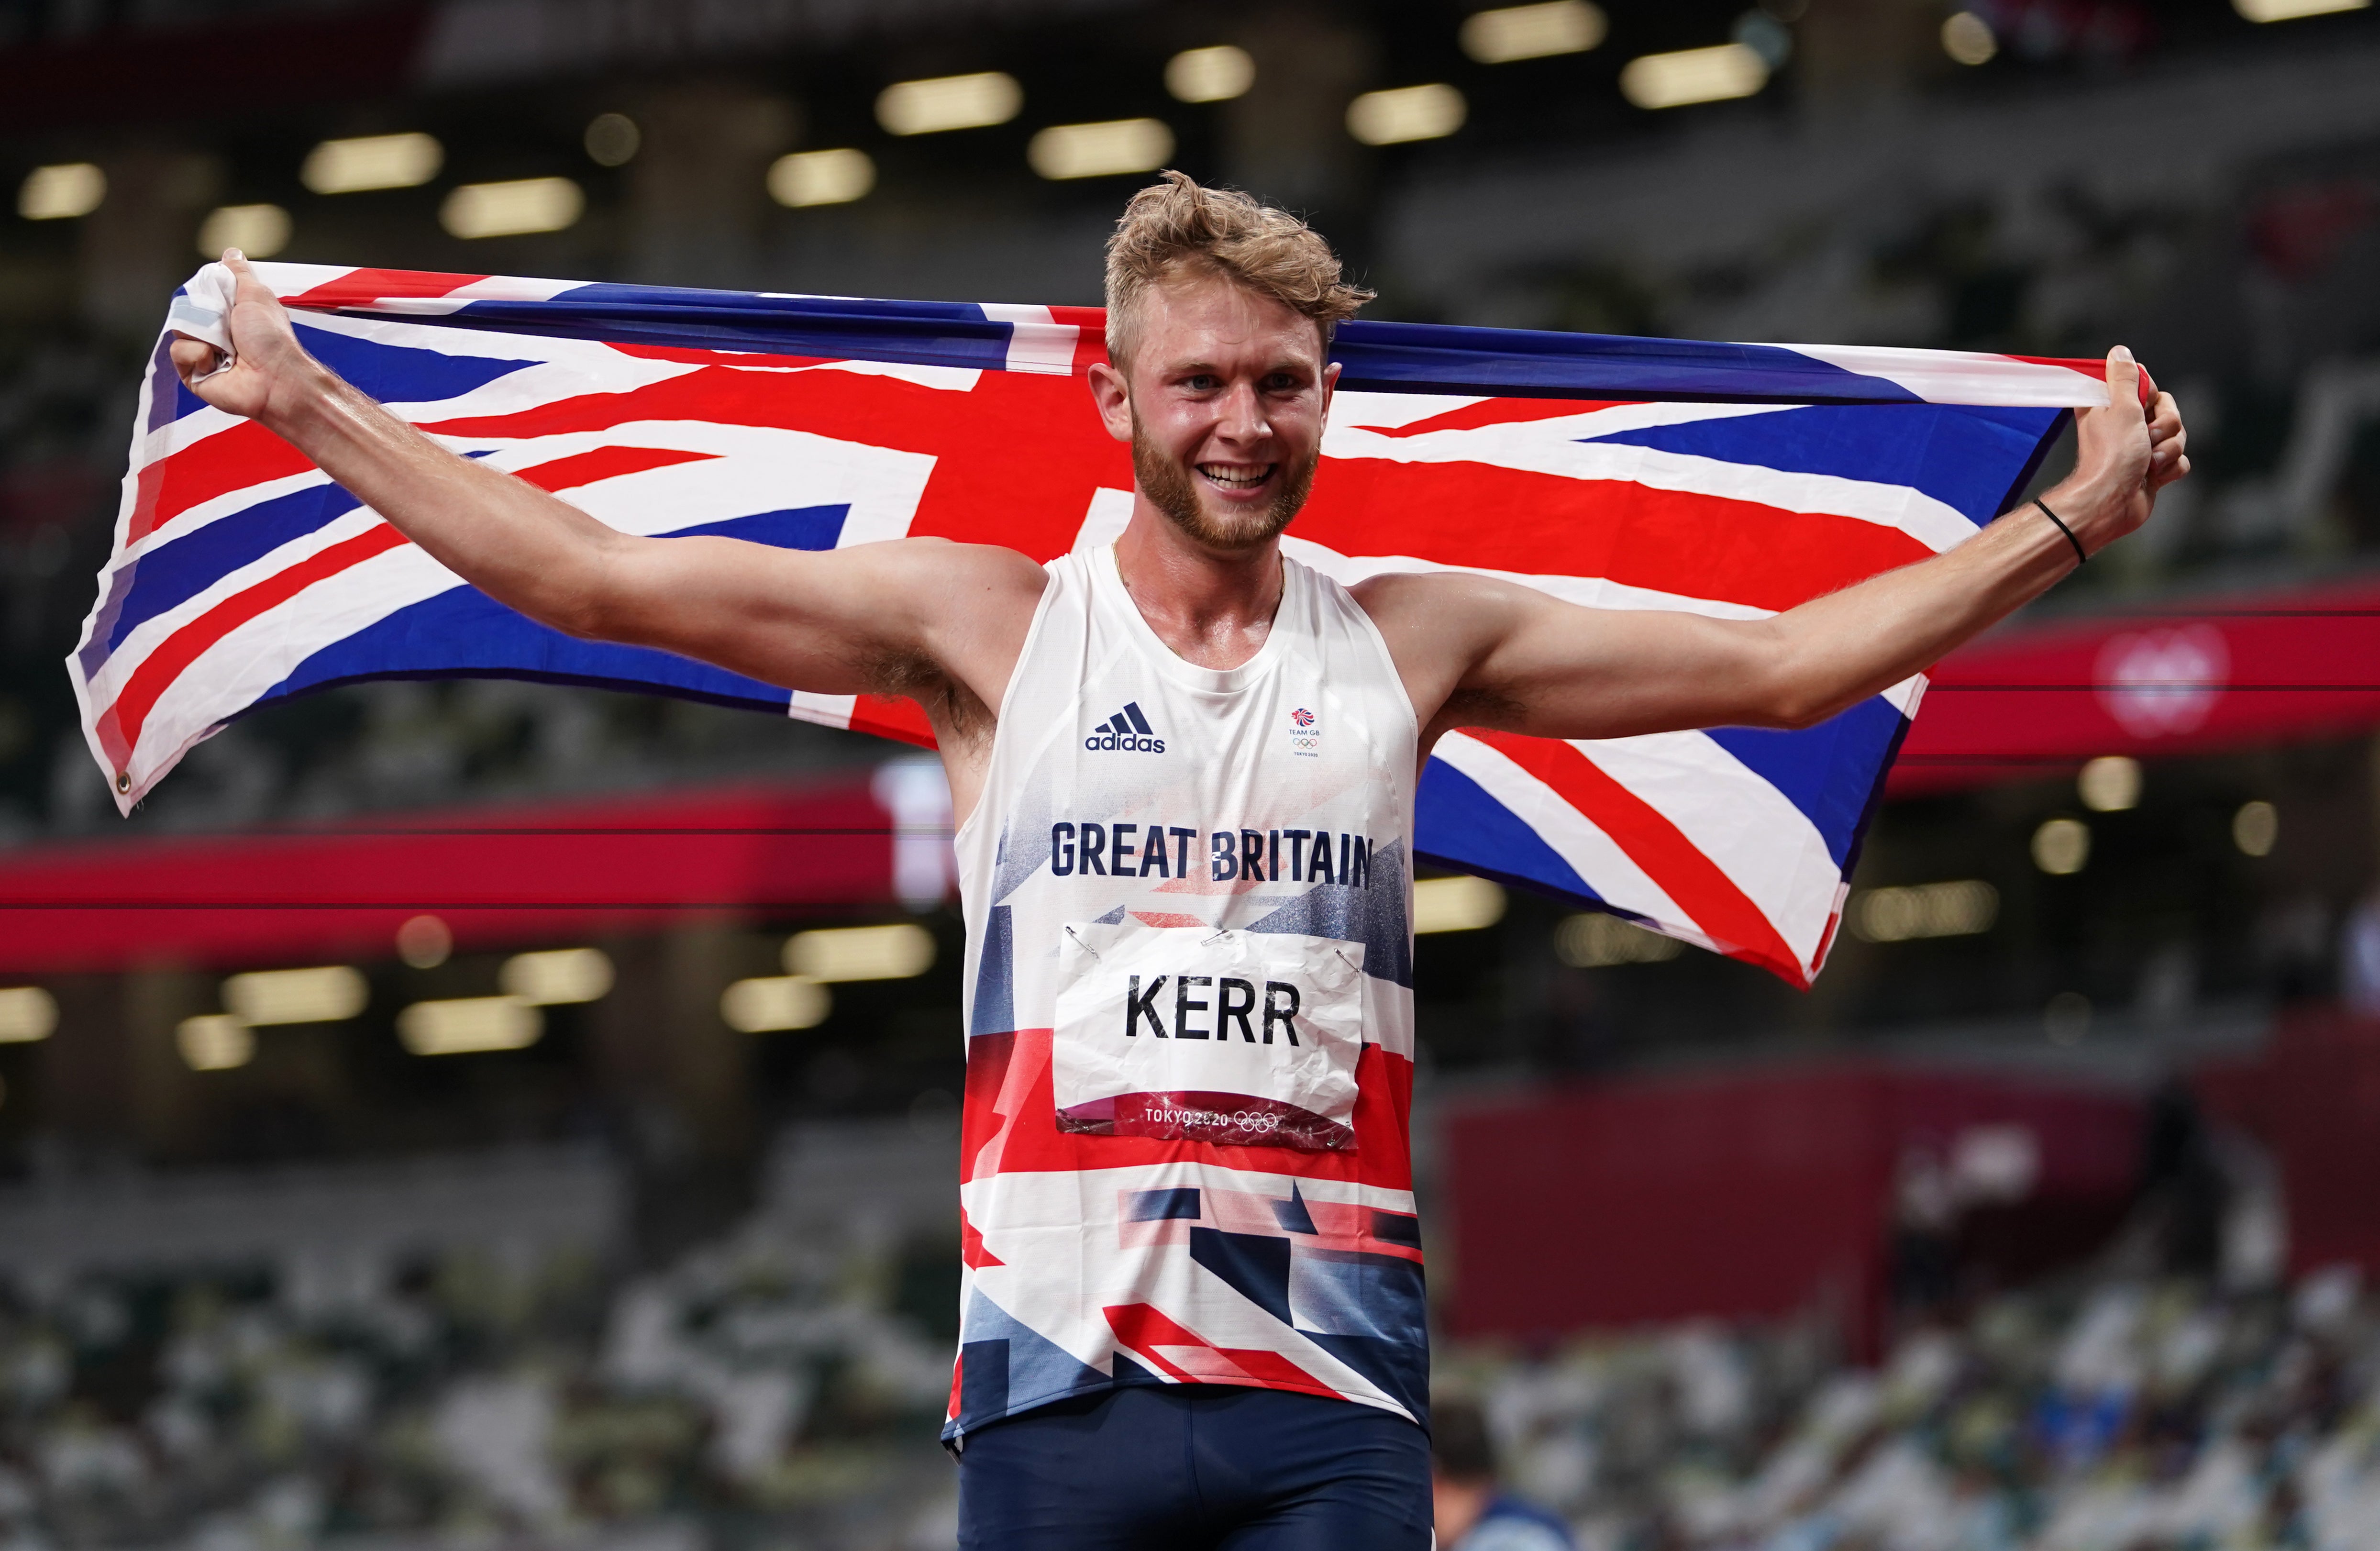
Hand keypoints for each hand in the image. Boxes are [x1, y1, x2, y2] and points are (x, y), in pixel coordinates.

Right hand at [167, 249, 319, 423]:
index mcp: (231, 315)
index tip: (218, 295)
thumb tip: (231, 253)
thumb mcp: (255, 295)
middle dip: (203, 313)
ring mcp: (204, 355)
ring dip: (203, 334)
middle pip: (187, 311)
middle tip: (226, 323)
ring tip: (226, 347)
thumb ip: (239, 273)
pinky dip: (198, 354)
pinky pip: (179, 352)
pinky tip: (217, 362)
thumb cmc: (271, 339)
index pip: (200, 294)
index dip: (204, 292)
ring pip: (179, 331)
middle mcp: (216, 335)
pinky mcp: (194, 374)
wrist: (275, 378)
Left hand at [2054, 345, 2189, 553]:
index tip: (2140, 408)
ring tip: (2147, 463)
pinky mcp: (2153, 469)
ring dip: (2167, 450)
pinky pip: (2180, 460)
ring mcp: (2141, 448)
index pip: (2149, 388)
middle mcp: (2126, 426)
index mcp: (2113, 407)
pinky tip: (2152, 478)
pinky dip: (2170, 469)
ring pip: (2178, 436)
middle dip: (2166, 427)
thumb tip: (2120, 352)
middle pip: (2170, 411)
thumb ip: (2124, 378)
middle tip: (2147, 439)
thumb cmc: (2112, 455)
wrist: (2113, 502)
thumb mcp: (2120, 406)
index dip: (2151, 398)